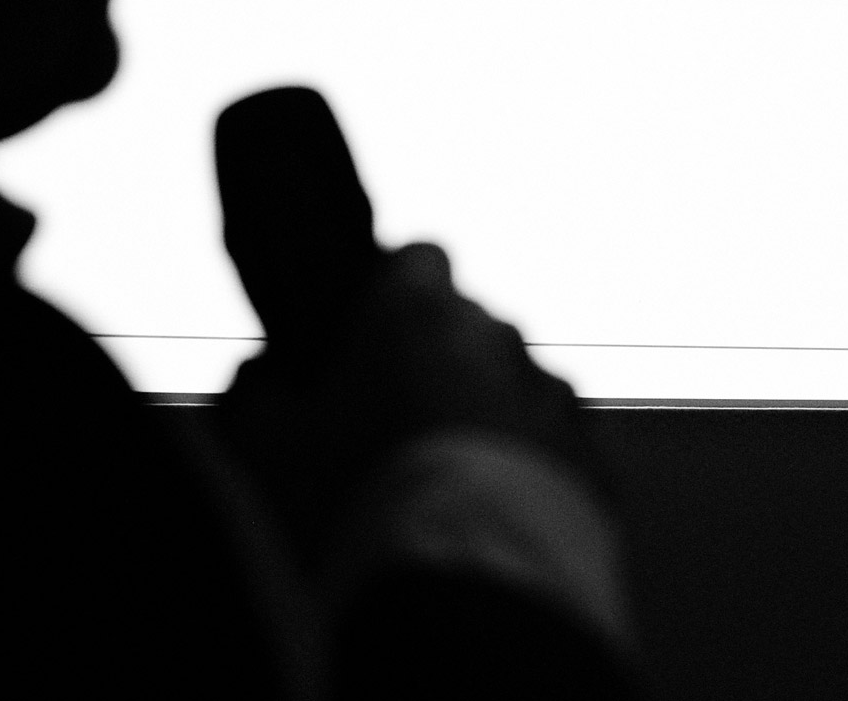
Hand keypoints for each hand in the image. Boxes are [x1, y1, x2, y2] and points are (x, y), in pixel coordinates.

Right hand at [219, 242, 600, 566]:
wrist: (466, 589)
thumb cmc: (359, 502)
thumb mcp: (268, 451)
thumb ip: (255, 397)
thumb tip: (256, 379)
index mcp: (417, 313)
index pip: (419, 257)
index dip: (395, 291)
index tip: (372, 334)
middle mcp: (496, 335)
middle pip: (467, 328)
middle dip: (439, 364)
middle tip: (396, 430)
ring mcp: (551, 395)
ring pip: (515, 385)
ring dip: (488, 417)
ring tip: (447, 488)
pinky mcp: (592, 456)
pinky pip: (558, 446)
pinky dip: (533, 468)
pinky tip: (496, 517)